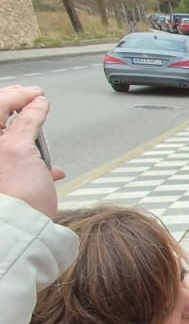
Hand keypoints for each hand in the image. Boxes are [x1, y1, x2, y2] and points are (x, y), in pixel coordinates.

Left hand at [0, 87, 60, 216]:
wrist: (19, 229)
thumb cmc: (15, 196)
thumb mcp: (19, 148)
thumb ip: (28, 121)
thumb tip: (37, 103)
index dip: (18, 96)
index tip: (37, 94)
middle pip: (1, 119)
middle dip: (17, 108)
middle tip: (35, 101)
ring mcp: (0, 165)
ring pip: (9, 138)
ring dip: (27, 132)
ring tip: (42, 133)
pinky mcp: (7, 180)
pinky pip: (18, 160)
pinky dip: (33, 158)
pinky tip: (48, 168)